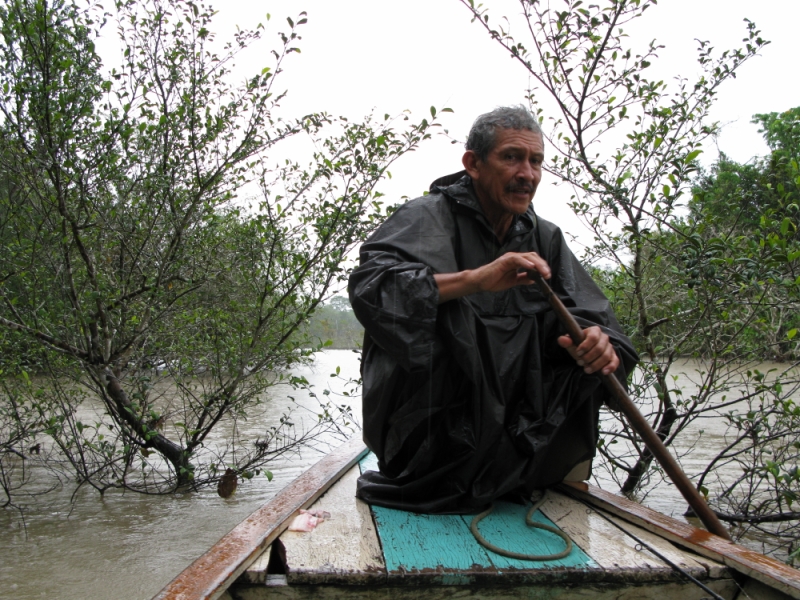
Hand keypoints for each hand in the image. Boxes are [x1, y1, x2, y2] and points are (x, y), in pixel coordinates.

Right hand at [434, 252, 550, 302]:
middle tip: (548, 275)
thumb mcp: (513, 281)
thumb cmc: (494, 280)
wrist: (481, 282)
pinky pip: (517, 260)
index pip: (533, 260)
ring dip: (537, 264)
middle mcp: (514, 257)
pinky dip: (525, 263)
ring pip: (527, 257)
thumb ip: (523, 278)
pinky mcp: (504, 260)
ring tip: (543, 272)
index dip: (542, 267)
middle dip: (542, 265)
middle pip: (532, 257)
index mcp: (517, 262)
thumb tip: (535, 279)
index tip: (547, 275)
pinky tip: (532, 268)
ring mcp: (509, 258)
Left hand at [557, 326, 618, 375]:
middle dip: (589, 357)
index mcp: (594, 331)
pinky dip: (610, 367)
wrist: (585, 352)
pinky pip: (615, 362)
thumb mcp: (571, 343)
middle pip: (600, 348)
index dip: (585, 346)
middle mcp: (604, 338)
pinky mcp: (613, 357)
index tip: (578, 353)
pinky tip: (603, 372)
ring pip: (606, 356)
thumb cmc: (578, 345)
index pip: (593, 337)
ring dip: (596, 365)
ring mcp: (610, 347)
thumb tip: (561, 339)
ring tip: (586, 369)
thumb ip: (566, 341)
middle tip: (580, 363)